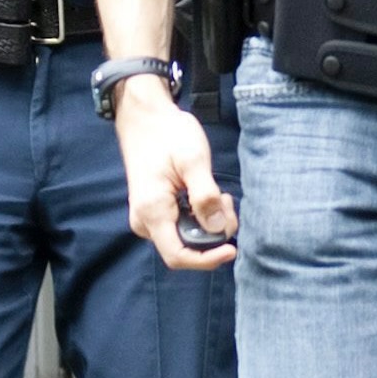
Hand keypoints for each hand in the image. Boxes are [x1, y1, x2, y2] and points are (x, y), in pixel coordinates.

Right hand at [114, 79, 235, 270]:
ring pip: (184, 239)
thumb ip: (205, 195)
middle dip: (213, 235)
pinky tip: (208, 196)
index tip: (231, 249)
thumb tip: (218, 228)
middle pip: (184, 249)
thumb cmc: (168, 134)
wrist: (145, 117)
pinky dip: (200, 218)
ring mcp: (148, 217)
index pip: (178, 256)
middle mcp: (145, 221)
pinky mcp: (155, 211)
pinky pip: (180, 227)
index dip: (207, 260)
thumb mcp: (193, 160)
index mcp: (152, 211)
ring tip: (221, 196)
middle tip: (228, 203)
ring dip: (208, 225)